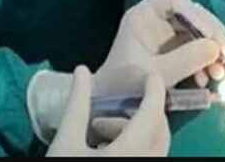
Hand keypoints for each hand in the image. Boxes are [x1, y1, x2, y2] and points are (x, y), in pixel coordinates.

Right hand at [47, 66, 169, 156]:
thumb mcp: (66, 142)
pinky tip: (105, 152)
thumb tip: (81, 71)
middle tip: (103, 117)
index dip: (154, 89)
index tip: (148, 75)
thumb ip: (77, 104)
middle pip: (159, 130)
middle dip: (137, 115)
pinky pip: (149, 158)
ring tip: (96, 136)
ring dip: (133, 133)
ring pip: (154, 146)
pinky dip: (135, 148)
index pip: (153, 112)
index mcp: (130, 152)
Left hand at [94, 0, 224, 96]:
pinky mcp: (176, 50)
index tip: (209, 38)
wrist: (111, 102)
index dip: (194, 13)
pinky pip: (199, 48)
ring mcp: (168, 33)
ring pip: (200, 31)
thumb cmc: (122, 84)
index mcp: (144, 15)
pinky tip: (205, 80)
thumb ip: (182, 60)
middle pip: (194, 12)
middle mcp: (158, 19)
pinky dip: (207, 62)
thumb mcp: (152, 74)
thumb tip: (214, 48)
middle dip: (212, 35)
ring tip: (218, 75)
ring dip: (213, 51)